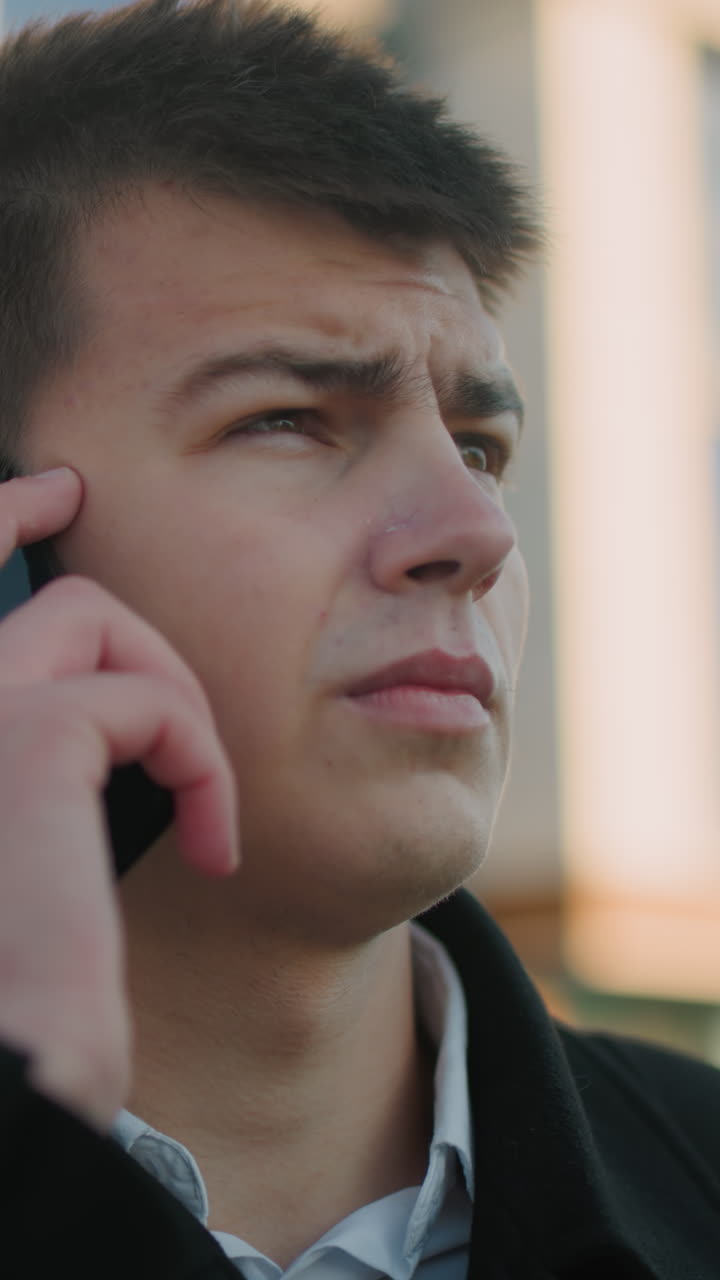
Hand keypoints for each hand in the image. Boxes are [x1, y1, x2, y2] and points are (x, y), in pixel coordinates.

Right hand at [0, 467, 237, 1128]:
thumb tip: (86, 717)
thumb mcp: (28, 853)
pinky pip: (149, 700)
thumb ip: (38, 769)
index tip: (35, 488)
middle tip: (72, 485)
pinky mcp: (22, 742)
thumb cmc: (31, 984)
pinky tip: (215, 842)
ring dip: (166, 689)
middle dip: (25, 512)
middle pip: (14, 590)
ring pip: (88, 619)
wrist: (23, 1067)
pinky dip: (204, 758)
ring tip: (197, 787)